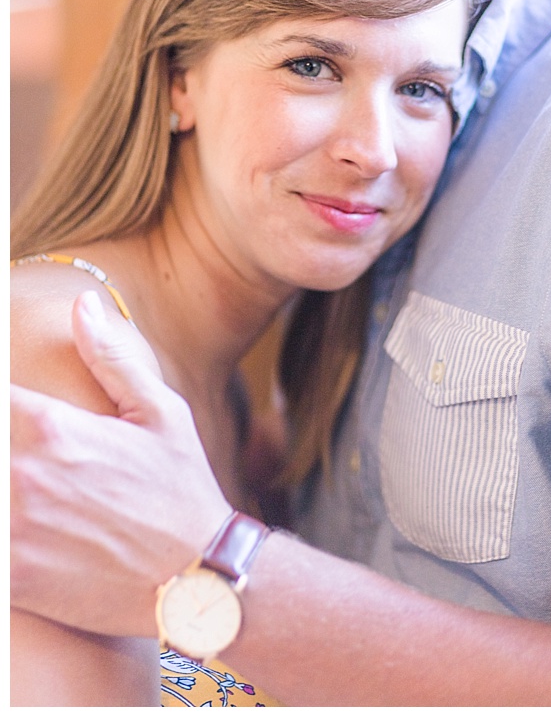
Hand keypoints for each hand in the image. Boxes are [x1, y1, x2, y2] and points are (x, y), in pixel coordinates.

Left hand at [11, 291, 231, 636]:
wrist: (197, 578)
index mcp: (51, 426)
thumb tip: (83, 306)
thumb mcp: (163, 415)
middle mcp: (20, 473)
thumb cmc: (182, 492)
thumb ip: (113, 359)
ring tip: (15, 491)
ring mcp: (10, 526)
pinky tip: (18, 526)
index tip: (10, 412)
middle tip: (17, 461)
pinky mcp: (7, 576)